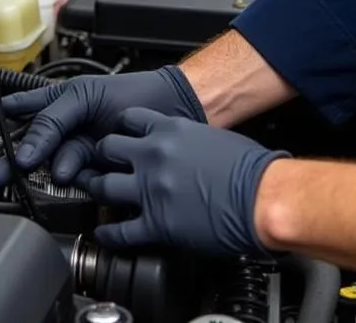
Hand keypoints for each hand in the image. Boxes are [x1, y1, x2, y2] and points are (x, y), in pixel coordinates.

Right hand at [0, 66, 204, 189]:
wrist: (171, 109)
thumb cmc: (130, 92)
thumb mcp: (84, 97)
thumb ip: (51, 120)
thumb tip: (25, 152)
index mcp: (60, 101)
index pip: (24, 111)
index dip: (5, 123)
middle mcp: (67, 127)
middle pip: (31, 146)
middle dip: (10, 161)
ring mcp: (81, 150)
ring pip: (51, 166)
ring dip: (46, 169)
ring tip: (54, 167)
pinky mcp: (97, 172)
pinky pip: (75, 181)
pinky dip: (71, 179)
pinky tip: (70, 173)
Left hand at [79, 108, 287, 257]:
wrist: (262, 196)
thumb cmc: (249, 168)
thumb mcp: (212, 137)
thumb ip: (187, 138)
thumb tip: (180, 146)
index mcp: (171, 130)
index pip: (129, 120)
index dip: (119, 129)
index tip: (116, 136)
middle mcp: (155, 156)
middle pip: (107, 148)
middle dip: (100, 156)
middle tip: (98, 164)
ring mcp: (152, 190)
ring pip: (104, 187)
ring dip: (97, 191)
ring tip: (93, 195)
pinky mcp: (157, 224)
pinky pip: (119, 231)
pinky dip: (107, 234)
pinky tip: (104, 234)